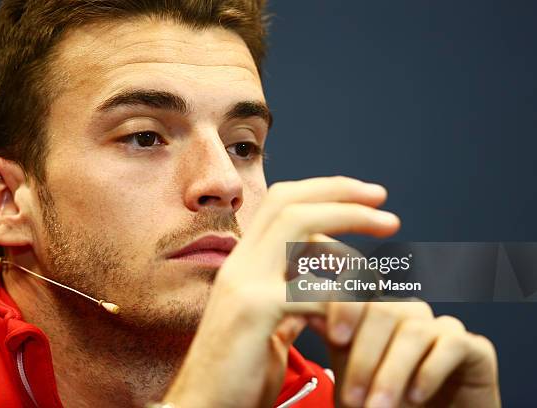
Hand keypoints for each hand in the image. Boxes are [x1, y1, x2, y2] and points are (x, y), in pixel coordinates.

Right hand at [162, 177, 499, 407]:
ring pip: (299, 226)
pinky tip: (367, 306)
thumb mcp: (270, 328)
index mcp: (245, 264)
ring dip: (350, 223)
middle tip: (383, 201)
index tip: (365, 199)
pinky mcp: (253, 310)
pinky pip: (312, 286)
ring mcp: (244, 283)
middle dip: (341, 194)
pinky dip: (347, 293)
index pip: (281, 203)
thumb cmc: (240, 374)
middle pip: (291, 203)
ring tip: (388, 230)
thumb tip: (320, 288)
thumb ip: (291, 300)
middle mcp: (240, 264)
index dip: (324, 192)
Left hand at [309, 300, 499, 406]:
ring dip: (392, 372)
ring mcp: (441, 327)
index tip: (335, 337)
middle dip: (365, 356)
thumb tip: (311, 310)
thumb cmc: (382, 405)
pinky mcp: (473, 347)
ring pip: (414, 330)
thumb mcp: (351, 376)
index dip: (347, 306)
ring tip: (379, 407)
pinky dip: (428, 372)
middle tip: (352, 397)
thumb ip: (335, 342)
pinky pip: (452, 344)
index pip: (361, 290)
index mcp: (376, 313)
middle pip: (384, 311)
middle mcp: (409, 314)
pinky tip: (415, 397)